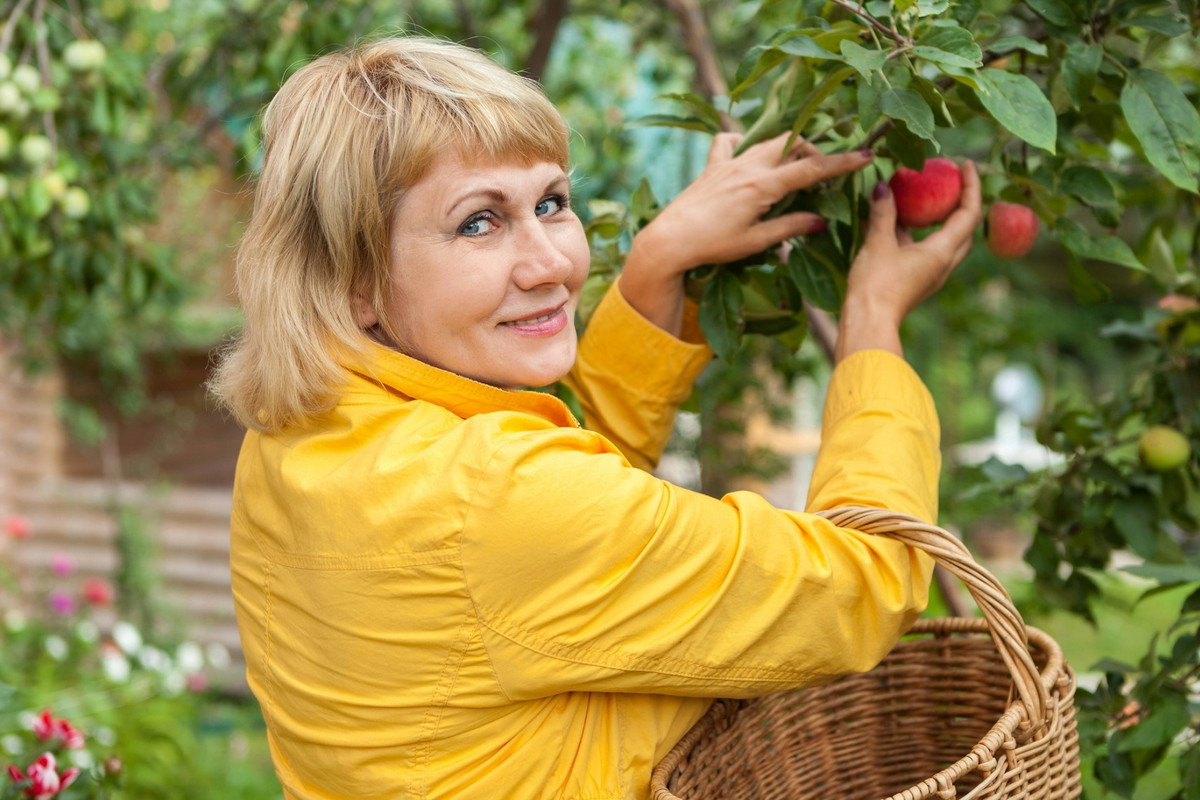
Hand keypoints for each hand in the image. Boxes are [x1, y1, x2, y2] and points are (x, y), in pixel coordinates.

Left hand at [620, 131, 874, 336]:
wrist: (669, 240)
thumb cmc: (712, 246)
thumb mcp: (755, 242)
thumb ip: (789, 227)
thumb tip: (820, 221)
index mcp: (762, 185)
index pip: (811, 168)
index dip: (842, 162)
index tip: (867, 156)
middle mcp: (747, 166)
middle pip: (792, 144)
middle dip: (814, 151)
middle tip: (826, 170)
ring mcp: (728, 162)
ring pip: (766, 141)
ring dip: (787, 148)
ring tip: (796, 166)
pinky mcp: (711, 166)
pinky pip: (729, 141)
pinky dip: (743, 142)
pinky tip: (748, 155)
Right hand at [835, 160, 981, 361]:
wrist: (867, 323)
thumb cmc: (875, 284)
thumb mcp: (877, 242)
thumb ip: (883, 213)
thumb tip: (883, 186)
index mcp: (942, 252)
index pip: (969, 213)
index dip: (971, 186)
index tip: (965, 164)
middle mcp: (943, 264)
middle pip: (965, 229)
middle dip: (963, 204)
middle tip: (951, 182)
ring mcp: (930, 275)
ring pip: (946, 241)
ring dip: (942, 219)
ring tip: (924, 199)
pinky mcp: (916, 281)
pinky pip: (927, 251)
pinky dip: (921, 234)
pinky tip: (899, 224)